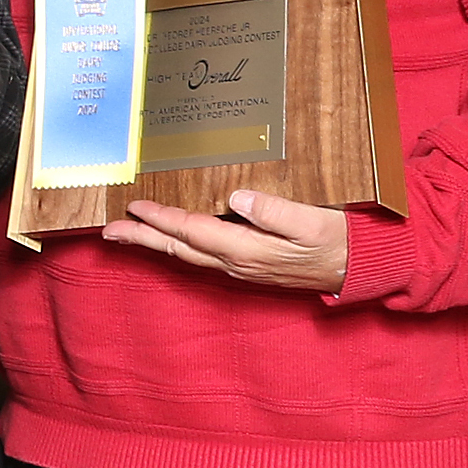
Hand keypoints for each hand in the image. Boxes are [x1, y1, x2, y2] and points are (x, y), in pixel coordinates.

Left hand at [103, 189, 347, 291]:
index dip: (161, 219)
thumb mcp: (313, 222)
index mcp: (248, 250)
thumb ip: (275, 211)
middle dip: (142, 238)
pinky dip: (179, 245)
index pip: (193, 231)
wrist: (359, 269)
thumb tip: (236, 197)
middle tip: (107, 231)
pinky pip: (202, 256)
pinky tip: (170, 240)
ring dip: (156, 242)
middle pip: (179, 248)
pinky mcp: (247, 266)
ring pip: (188, 254)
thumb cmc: (339, 241)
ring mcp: (241, 268)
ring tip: (128, 234)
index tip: (134, 207)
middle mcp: (237, 263)